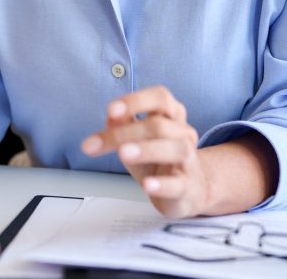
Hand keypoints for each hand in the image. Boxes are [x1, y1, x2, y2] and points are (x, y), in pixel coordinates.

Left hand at [81, 85, 208, 217]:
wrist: (189, 190)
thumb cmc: (158, 160)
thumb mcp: (136, 139)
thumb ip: (123, 123)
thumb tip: (112, 114)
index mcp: (172, 115)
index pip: (160, 97)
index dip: (136, 101)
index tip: (111, 110)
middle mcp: (183, 133)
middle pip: (159, 125)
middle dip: (125, 132)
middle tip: (97, 143)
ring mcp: (188, 161)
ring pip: (175, 149)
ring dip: (146, 149)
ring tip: (123, 154)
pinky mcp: (188, 188)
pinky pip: (178, 184)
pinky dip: (162, 184)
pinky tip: (148, 185)